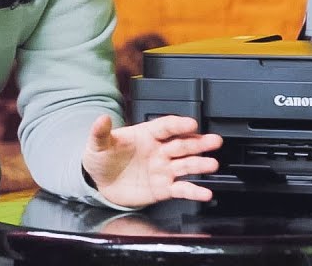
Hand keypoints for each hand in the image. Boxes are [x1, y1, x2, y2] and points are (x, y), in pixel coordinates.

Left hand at [81, 114, 222, 207]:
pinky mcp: (164, 188)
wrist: (101, 184)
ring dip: (201, 165)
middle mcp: (160, 151)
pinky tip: (205, 192)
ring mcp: (164, 170)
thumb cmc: (103, 159)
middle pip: (182, 144)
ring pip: (186, 165)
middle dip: (199, 143)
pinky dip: (194, 191)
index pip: (166, 126)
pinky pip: (182, 189)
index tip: (191, 124)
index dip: (179, 125)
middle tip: (214, 141)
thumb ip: (101, 132)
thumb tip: (101, 118)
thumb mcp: (98, 144)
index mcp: (147, 135)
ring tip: (212, 165)